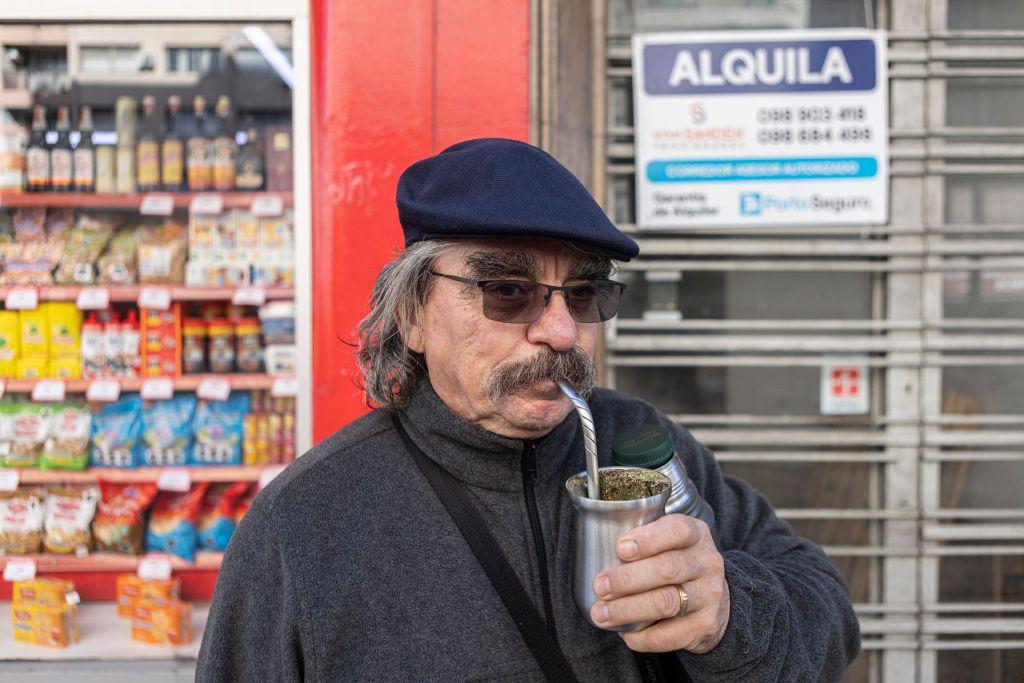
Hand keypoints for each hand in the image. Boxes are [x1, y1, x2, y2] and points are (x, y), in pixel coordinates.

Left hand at [589, 514, 729, 653]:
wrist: (716, 601)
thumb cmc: (679, 564)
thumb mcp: (670, 542)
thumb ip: (644, 541)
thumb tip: (599, 555)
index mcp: (695, 534)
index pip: (677, 530)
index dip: (648, 539)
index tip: (620, 549)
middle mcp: (707, 562)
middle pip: (666, 568)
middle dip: (627, 579)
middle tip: (600, 586)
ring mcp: (710, 595)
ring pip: (666, 602)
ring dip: (628, 609)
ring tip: (602, 614)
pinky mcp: (706, 625)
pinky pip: (670, 635)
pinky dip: (642, 637)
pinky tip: (625, 634)